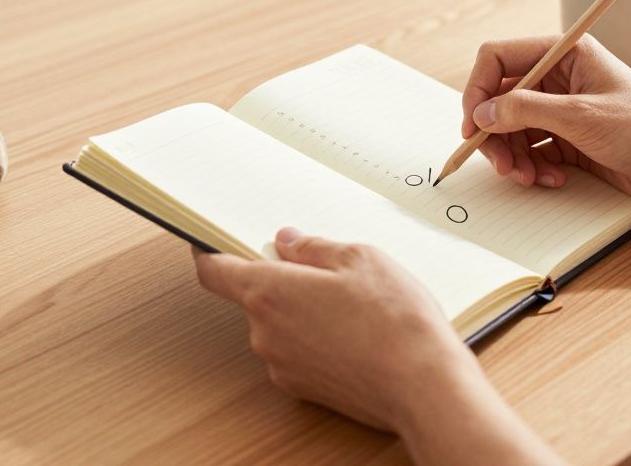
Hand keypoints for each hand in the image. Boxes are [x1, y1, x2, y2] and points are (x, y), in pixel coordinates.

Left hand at [191, 228, 479, 431]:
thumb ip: (313, 247)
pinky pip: (298, 352)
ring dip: (304, 311)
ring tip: (354, 305)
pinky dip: (317, 339)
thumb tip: (287, 242)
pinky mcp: (303, 389)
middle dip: (284, 280)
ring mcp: (282, 366)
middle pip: (256, 297)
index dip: (208, 252)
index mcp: (269, 293)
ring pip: (281, 325)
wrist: (422, 386)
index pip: (214, 271)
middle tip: (327, 269)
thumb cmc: (394, 320)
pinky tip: (356, 333)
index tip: (209, 241)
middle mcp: (265, 333)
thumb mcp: (359, 258)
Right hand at [461, 35, 630, 209]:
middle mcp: (560, 78)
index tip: (473, 125)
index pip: (499, 58)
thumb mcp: (582, 116)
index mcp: (566, 53)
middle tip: (500, 165)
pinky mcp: (571, 140)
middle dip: (495, 134)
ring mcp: (564, 110)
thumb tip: (483, 113)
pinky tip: (552, 180)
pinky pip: (532, 151)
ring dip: (512, 157)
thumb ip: (526, 111)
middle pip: (500, 98)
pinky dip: (533, 168)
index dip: (478, 90)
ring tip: (527, 178)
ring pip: (513, 129)